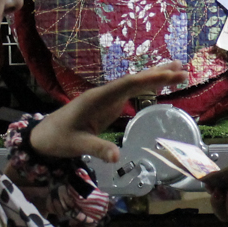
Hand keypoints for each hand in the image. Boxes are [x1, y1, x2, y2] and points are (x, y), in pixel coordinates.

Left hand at [30, 62, 186, 162]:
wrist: (44, 135)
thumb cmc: (59, 138)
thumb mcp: (76, 145)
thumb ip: (97, 148)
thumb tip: (118, 158)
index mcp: (97, 98)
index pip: (127, 85)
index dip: (149, 79)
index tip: (169, 75)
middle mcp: (105, 93)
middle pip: (135, 80)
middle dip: (158, 74)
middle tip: (183, 70)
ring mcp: (108, 97)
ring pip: (135, 83)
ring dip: (156, 76)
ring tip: (179, 69)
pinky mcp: (110, 104)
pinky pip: (132, 91)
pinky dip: (148, 85)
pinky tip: (160, 83)